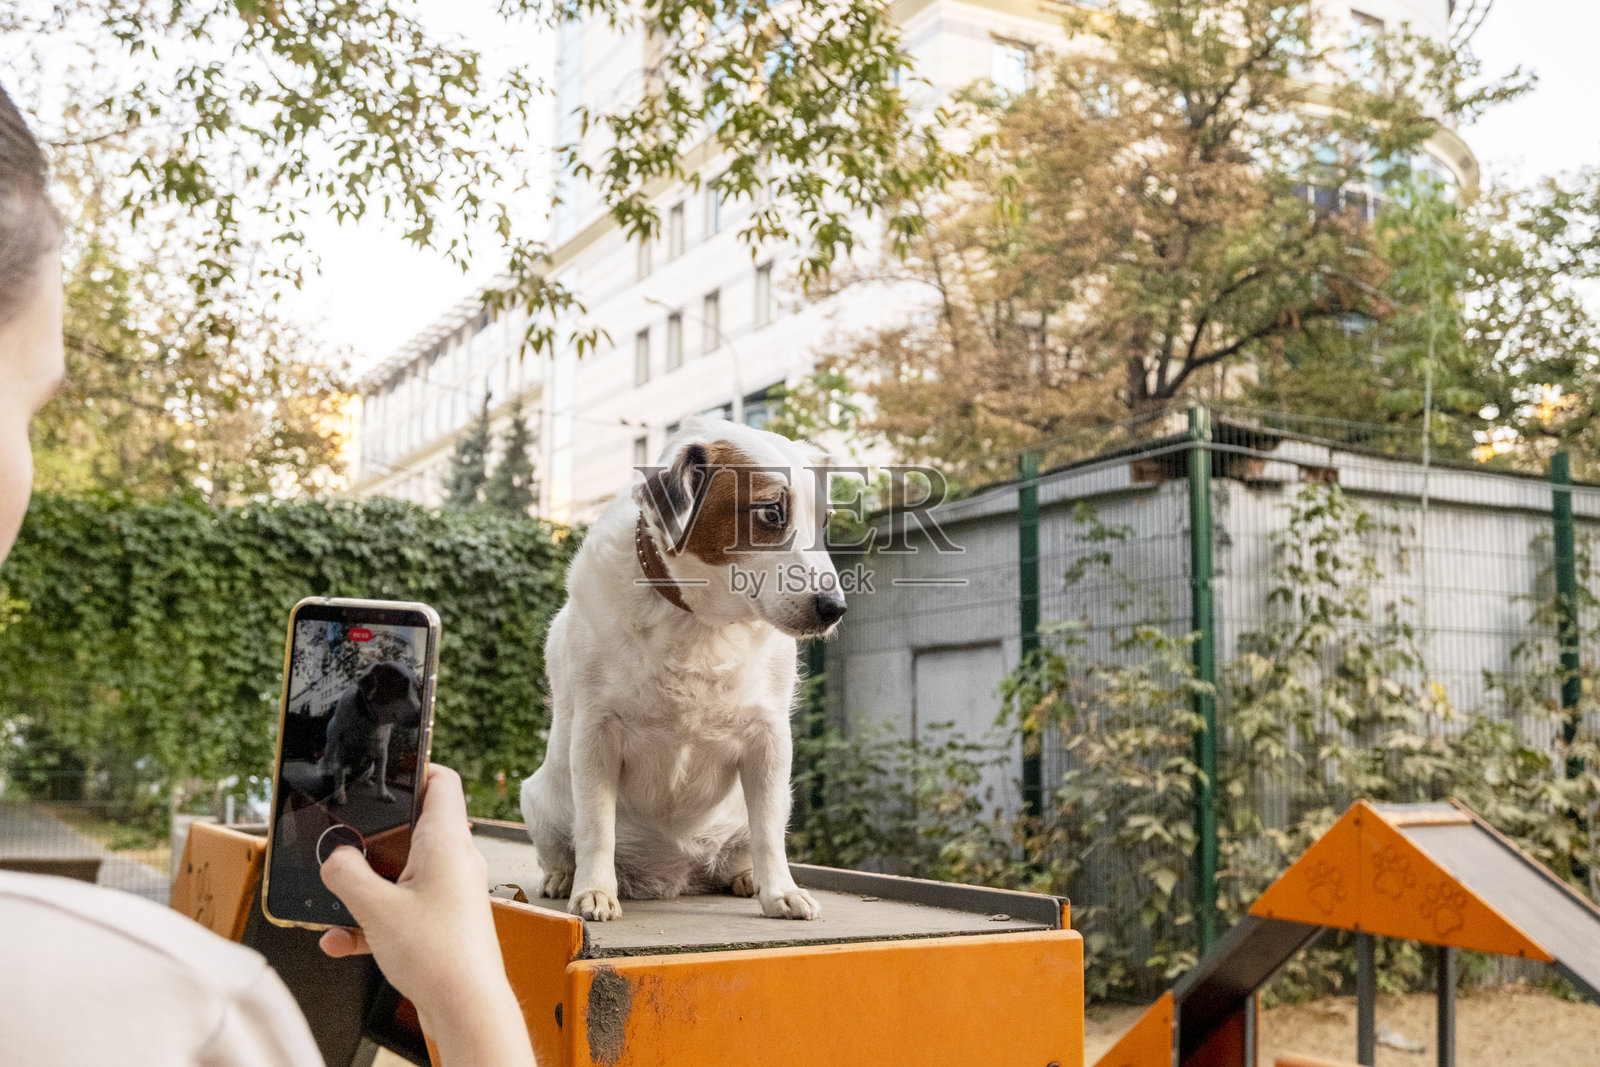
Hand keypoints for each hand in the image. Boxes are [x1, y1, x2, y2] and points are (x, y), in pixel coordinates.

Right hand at [319, 764, 534, 1066]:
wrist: (466, 1008)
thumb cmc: (439, 955)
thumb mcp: (375, 907)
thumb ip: (346, 874)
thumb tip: (334, 859)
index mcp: (446, 840)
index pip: (442, 781)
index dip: (416, 767)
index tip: (385, 770)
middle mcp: (455, 860)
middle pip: (414, 827)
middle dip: (375, 836)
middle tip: (345, 839)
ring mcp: (452, 891)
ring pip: (403, 872)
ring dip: (368, 886)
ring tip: (337, 899)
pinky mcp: (444, 921)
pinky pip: (403, 909)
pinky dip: (374, 920)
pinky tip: (342, 941)